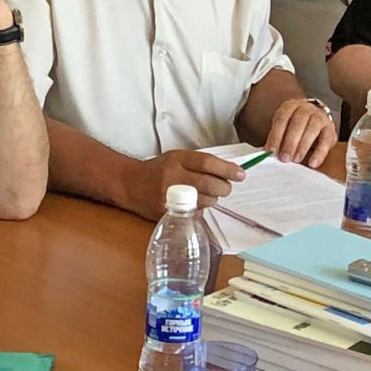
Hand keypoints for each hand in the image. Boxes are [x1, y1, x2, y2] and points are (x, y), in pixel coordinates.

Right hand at [126, 150, 246, 219]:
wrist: (130, 184)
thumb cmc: (158, 169)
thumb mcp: (176, 158)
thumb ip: (199, 163)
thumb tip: (230, 171)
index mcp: (177, 159)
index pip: (207, 163)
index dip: (227, 169)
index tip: (240, 174)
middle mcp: (173, 176)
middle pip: (209, 184)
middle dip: (224, 187)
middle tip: (226, 187)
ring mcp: (170, 196)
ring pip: (205, 201)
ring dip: (214, 199)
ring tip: (208, 194)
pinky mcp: (168, 211)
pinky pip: (195, 212)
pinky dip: (201, 208)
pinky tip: (196, 203)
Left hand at [266, 98, 336, 166]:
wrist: (313, 119)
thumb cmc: (294, 126)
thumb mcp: (283, 128)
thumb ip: (276, 139)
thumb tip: (267, 153)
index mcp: (290, 106)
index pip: (282, 119)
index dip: (276, 135)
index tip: (271, 151)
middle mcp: (306, 108)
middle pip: (298, 123)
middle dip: (290, 142)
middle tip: (285, 158)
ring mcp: (319, 116)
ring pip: (312, 129)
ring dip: (303, 146)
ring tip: (296, 160)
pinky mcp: (330, 128)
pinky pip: (326, 139)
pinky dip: (320, 152)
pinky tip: (313, 162)